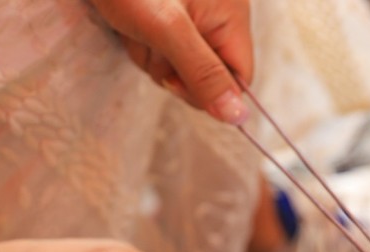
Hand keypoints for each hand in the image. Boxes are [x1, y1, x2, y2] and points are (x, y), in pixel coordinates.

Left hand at [89, 0, 252, 123]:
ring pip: (181, 66)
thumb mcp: (166, 28)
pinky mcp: (169, 18)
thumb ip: (204, 74)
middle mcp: (218, 17)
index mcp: (231, 15)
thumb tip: (240, 118)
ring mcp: (192, 17)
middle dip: (174, 70)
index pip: (240, 78)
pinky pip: (164, 51)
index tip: (176, 80)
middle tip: (149, 41)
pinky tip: (129, 26)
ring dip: (153, 58)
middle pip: (208, 75)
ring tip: (134, 28)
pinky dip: (143, 46)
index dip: (211, 90)